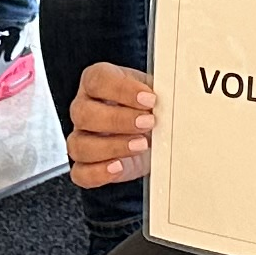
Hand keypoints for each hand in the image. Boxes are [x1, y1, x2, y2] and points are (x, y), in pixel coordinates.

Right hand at [66, 63, 156, 191]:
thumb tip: (176, 97)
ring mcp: (80, 138)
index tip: (149, 99)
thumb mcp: (156, 93)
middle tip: (148, 123)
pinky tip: (119, 166)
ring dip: (112, 147)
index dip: (122, 90)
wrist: (153, 136)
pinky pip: (81, 173)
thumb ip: (160, 93)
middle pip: (84, 114)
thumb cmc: (149, 109)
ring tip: (141, 145)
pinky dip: (99, 172)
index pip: (97, 81)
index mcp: (97, 83)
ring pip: (79, 145)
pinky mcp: (86, 166)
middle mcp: (83, 109)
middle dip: (119, 120)